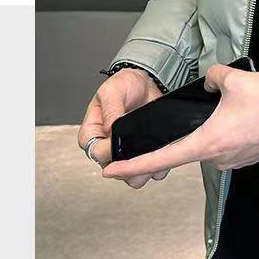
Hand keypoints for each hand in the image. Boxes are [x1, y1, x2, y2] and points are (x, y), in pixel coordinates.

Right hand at [78, 68, 164, 187]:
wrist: (148, 82)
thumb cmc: (124, 84)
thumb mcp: (113, 91)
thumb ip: (111, 110)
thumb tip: (109, 129)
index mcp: (93, 132)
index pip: (95, 152)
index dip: (107, 152)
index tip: (121, 144)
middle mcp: (107, 146)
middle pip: (114, 169)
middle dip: (129, 168)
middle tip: (143, 159)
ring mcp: (126, 152)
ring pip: (131, 175)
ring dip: (143, 171)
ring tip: (155, 160)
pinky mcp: (143, 153)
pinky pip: (150, 168)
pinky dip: (158, 166)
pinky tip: (165, 157)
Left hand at [102, 66, 258, 181]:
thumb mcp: (236, 79)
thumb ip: (212, 77)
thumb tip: (209, 82)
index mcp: (208, 142)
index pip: (162, 158)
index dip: (133, 165)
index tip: (111, 172)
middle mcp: (218, 157)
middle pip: (187, 147)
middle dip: (183, 132)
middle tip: (193, 116)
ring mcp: (234, 160)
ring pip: (209, 142)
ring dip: (210, 127)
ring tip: (234, 106)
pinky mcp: (247, 157)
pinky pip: (226, 143)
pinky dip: (226, 130)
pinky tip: (241, 114)